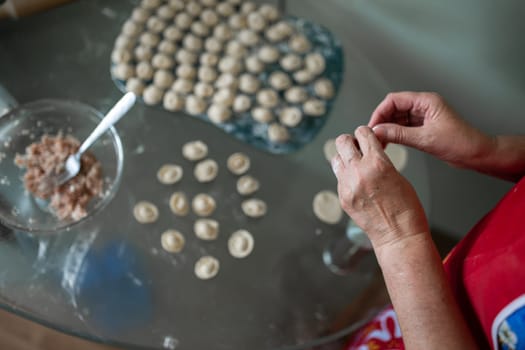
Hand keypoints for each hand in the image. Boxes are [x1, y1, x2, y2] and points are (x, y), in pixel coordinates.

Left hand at [332, 126, 428, 248]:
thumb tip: (369, 151)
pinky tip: (357, 184)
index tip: (367, 137)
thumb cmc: (406, 208)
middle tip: (357, 148)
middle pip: (341, 141)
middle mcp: (359, 171)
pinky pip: (338, 178)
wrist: (398, 235)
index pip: (362, 133)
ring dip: (344, 158)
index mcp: (377, 162)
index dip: (366, 133)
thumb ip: (379, 160)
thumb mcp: (397, 175)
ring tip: (355, 166)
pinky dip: (345, 177)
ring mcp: (347, 185)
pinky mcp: (343, 198)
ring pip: (335, 159)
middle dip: (350, 141)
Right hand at [368, 92, 493, 168]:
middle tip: (373, 135)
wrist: (475, 154)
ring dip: (387, 129)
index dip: (380, 112)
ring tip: (379, 141)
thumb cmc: (460, 143)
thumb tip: (379, 131)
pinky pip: (403, 127)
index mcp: (426, 101)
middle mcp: (423, 106)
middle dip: (382, 121)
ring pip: (397, 118)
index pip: (394, 100)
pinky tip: (388, 142)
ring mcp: (423, 116)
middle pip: (393, 108)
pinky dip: (394, 134)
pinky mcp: (423, 127)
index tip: (372, 126)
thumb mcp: (425, 139)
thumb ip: (399, 134)